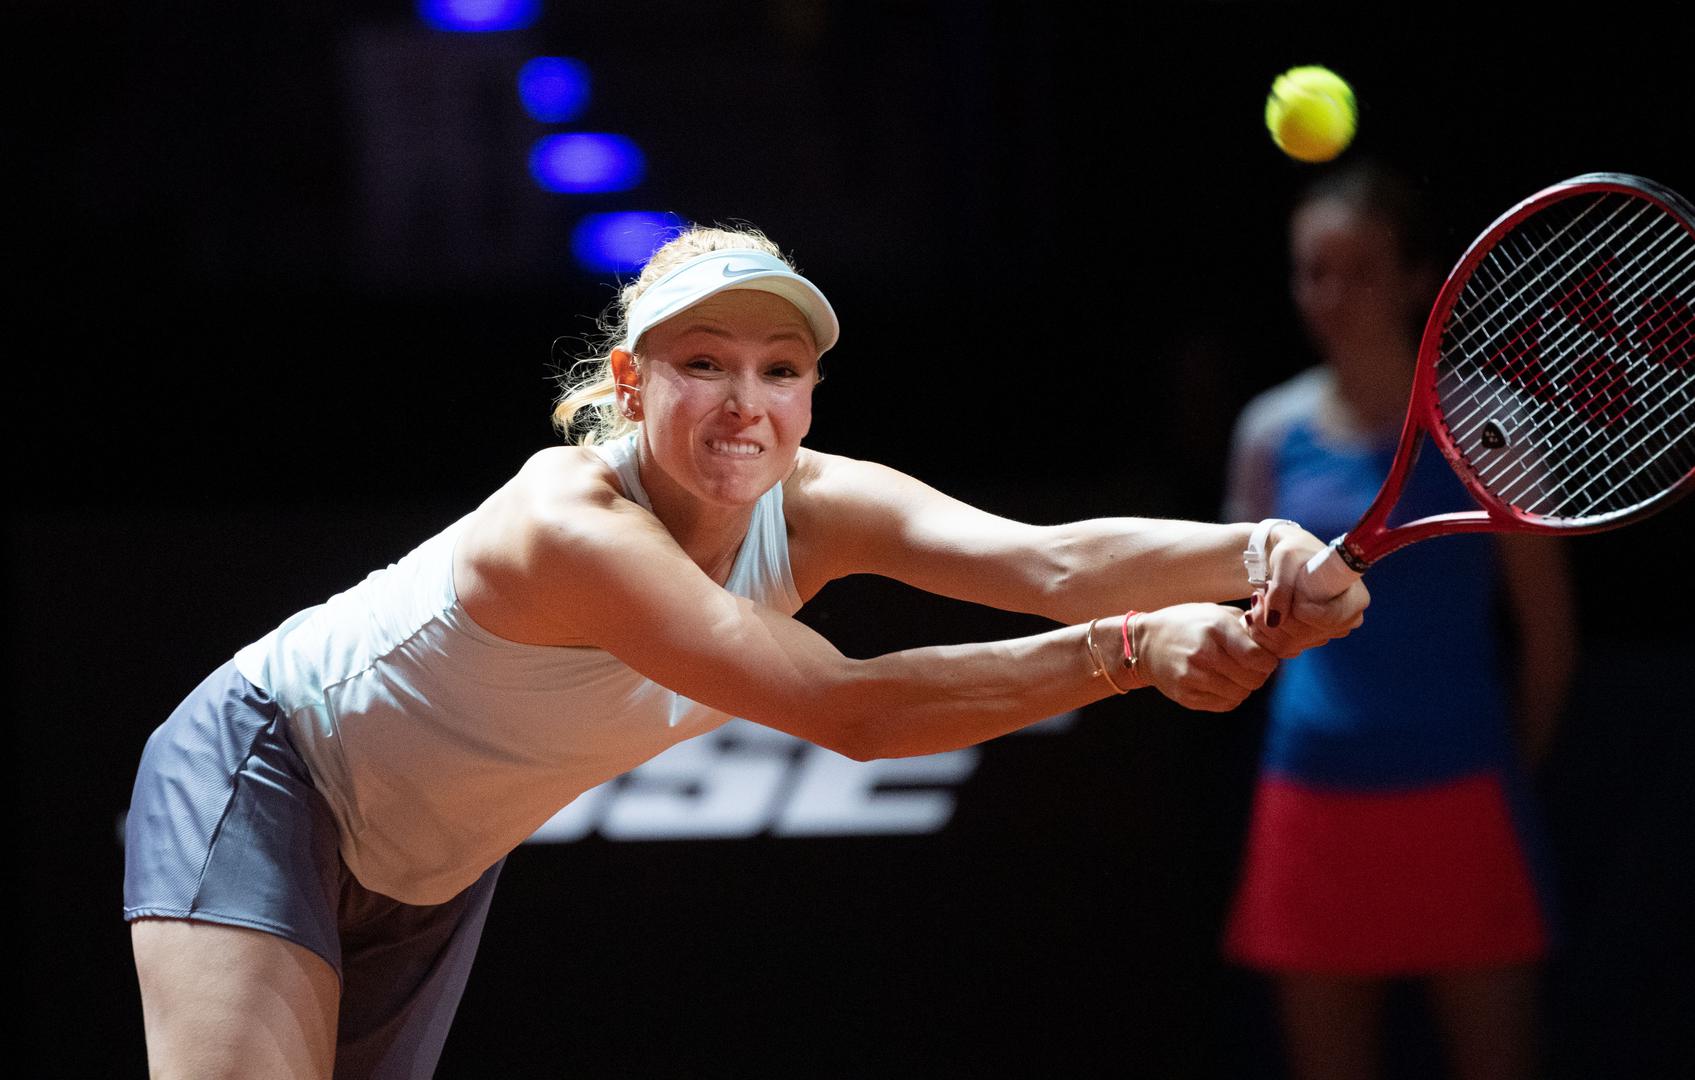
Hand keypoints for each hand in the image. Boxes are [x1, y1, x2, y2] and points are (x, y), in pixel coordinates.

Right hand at [1135, 603, 1278, 711]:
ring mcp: (1193, 677)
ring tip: (1235, 675)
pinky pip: (1224, 704)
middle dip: (1258, 675)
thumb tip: (1277, 638)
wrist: (1144, 644)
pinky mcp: (1186, 695)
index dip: (1269, 661)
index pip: (1258, 658)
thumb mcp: (1214, 612)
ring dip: (1244, 687)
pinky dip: (1230, 696)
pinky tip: (1222, 684)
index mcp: (1215, 629)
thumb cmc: (1185, 624)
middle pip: (1252, 679)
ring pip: (1240, 694)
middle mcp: (1203, 654)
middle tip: (1251, 667)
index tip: (1265, 658)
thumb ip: (1245, 624)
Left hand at [1245, 525, 1368, 657]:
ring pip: (1294, 642)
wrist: (1287, 559)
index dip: (1306, 612)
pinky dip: (1266, 633)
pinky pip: (1285, 646)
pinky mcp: (1311, 638)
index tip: (1291, 597)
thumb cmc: (1294, 551)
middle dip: (1279, 617)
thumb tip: (1274, 621)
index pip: (1332, 618)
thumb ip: (1281, 587)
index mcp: (1356, 597)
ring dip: (1267, 624)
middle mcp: (1348, 618)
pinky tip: (1259, 611)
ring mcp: (1329, 631)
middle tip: (1260, 595)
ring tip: (1258, 598)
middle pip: (1311, 634)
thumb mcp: (1286, 559)